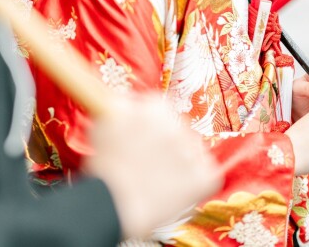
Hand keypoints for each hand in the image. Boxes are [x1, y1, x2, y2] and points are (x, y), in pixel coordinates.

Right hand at [84, 95, 220, 239]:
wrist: (113, 206)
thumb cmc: (104, 167)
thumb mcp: (103, 124)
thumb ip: (120, 106)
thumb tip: (129, 103)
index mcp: (155, 108)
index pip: (160, 109)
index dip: (150, 126)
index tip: (142, 139)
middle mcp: (178, 125)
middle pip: (178, 129)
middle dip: (166, 142)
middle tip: (148, 162)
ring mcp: (194, 152)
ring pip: (192, 151)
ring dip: (181, 161)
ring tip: (158, 179)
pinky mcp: (206, 177)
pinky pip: (205, 175)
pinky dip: (193, 184)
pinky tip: (173, 191)